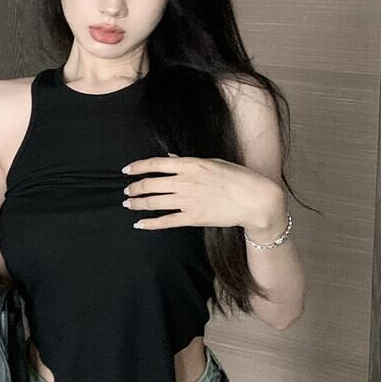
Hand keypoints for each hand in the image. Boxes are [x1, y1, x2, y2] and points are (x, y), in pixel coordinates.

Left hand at [121, 154, 280, 231]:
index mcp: (191, 164)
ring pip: (154, 202)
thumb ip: (188, 161)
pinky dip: (150, 223)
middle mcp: (185, 181)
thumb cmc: (238, 177)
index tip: (126, 170)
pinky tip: (139, 224)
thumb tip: (170, 157)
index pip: (156, 164)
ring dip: (137, 204)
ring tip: (128, 205)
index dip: (138, 167)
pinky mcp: (193, 218)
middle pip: (150, 184)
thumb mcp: (213, 162)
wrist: (255, 199)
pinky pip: (166, 221)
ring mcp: (188, 200)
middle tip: (126, 191)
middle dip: (134, 187)